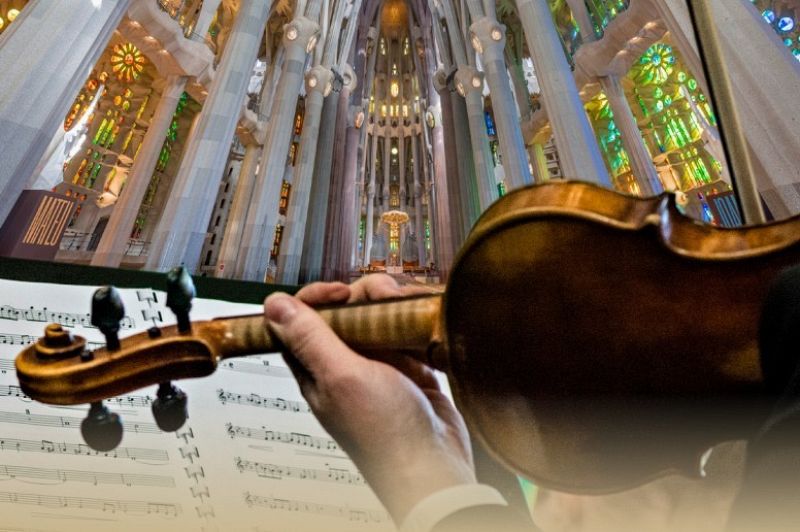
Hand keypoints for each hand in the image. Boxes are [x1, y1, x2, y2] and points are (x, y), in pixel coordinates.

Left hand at [264, 275, 475, 523]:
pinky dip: (413, 323)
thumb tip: (272, 304)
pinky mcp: (410, 370)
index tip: (343, 293)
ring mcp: (379, 368)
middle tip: (385, 298)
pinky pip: (406, 334)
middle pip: (344, 313)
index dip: (318, 298)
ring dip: (392, 307)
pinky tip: (423, 326)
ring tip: (409, 310)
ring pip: (377, 320)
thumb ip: (309, 338)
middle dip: (364, 297)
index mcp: (317, 371)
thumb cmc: (385, 433)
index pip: (302, 321)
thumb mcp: (342, 377)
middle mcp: (345, 367)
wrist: (435, 465)